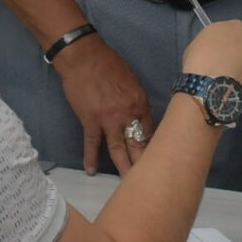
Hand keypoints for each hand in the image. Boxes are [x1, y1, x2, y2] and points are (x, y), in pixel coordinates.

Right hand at [55, 32, 152, 174]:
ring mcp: (108, 120)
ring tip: (129, 184)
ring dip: (124, 168)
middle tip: (151, 181)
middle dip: (144, 164)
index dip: (154, 147)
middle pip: (138, 145)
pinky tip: (92, 171)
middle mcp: (127, 115)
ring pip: (118, 150)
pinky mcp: (90, 122)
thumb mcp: (132, 82)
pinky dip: (91, 158)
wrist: (84, 57)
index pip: (150, 132)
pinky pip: (92, 144)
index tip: (157, 160)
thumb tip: (138, 119)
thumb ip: (136, 103)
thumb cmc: (109, 64)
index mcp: (140, 104)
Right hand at [183, 18, 241, 105]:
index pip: (236, 35)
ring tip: (237, 85)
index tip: (224, 58)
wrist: (212, 84)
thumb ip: (213, 45)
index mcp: (235, 27)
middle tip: (232, 71)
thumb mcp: (199, 45)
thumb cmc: (199, 63)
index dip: (231, 48)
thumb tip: (216, 54)